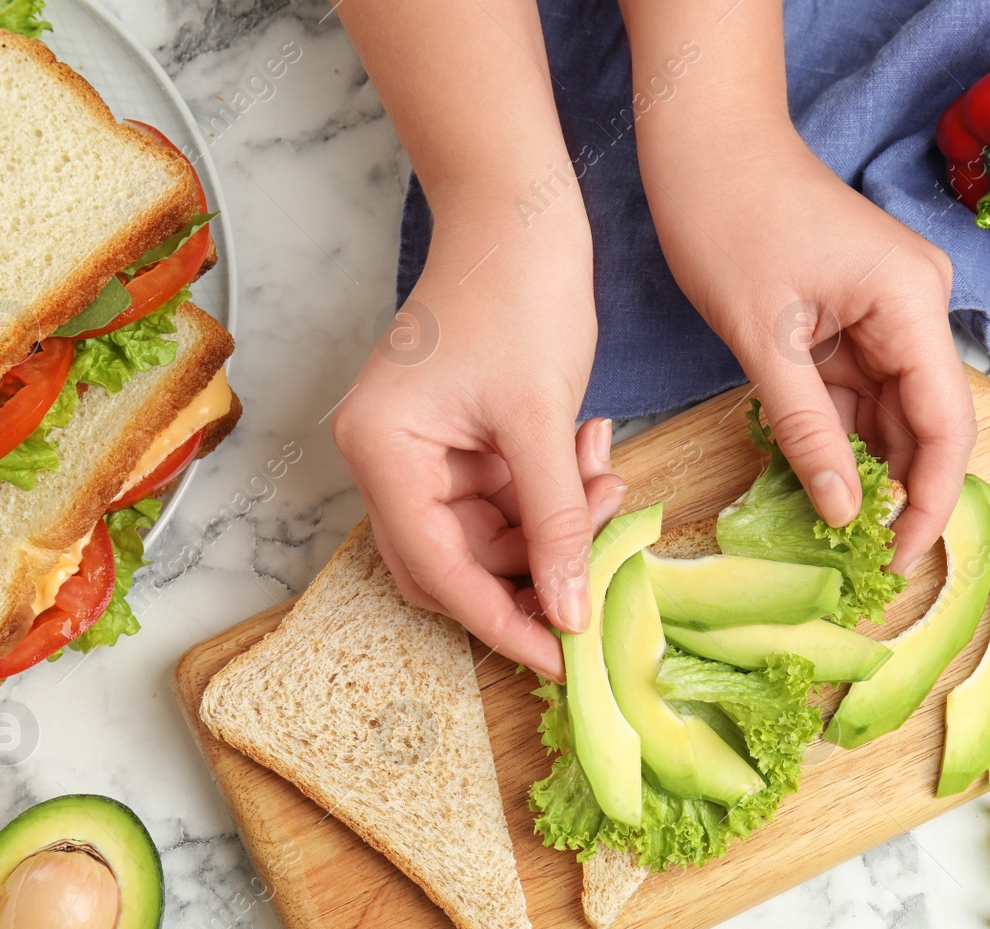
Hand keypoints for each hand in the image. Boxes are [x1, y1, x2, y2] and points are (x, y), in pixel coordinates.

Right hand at [332, 212, 620, 680]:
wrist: (523, 209)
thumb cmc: (519, 291)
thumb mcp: (543, 420)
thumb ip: (556, 521)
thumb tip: (568, 615)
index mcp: (382, 450)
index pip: (437, 570)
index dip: (502, 621)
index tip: (560, 658)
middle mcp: (387, 458)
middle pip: (454, 563)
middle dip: (531, 572)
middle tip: (595, 577)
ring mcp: (422, 450)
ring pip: (489, 537)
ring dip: (553, 528)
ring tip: (606, 488)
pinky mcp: (458, 440)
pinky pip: (506, 499)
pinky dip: (553, 496)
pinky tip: (594, 463)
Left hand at [640, 126, 976, 572]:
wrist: (704, 143)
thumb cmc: (728, 218)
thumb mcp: (762, 338)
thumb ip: (807, 429)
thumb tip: (845, 510)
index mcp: (911, 301)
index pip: (946, 424)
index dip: (932, 500)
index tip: (899, 560)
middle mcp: (917, 305)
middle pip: (925, 422)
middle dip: (897, 491)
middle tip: (858, 560)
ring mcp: (890, 310)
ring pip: (889, 413)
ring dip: (863, 467)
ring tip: (830, 530)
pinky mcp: (858, 315)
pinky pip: (859, 391)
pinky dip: (837, 434)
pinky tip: (816, 478)